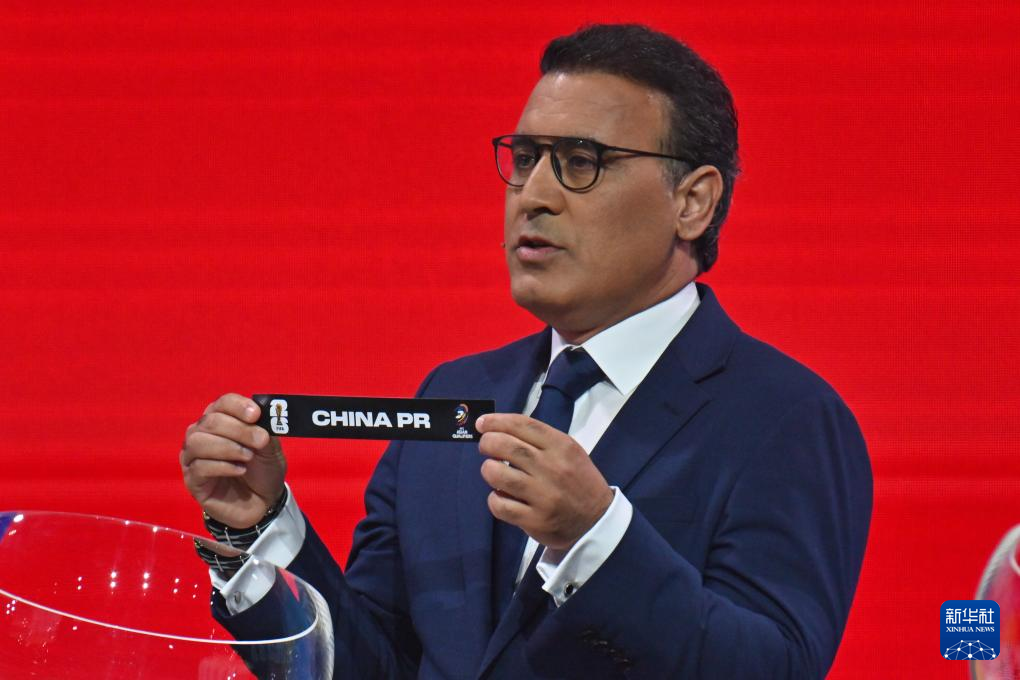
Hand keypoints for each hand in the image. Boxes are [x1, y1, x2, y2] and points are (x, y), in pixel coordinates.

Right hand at [179, 393, 286, 527]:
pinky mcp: (193, 480)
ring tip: (248, 457)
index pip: (223, 403)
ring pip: (198, 442)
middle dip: (238, 429)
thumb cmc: (263, 470)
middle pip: (210, 421)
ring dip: (227, 447)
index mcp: (222, 420)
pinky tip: (239, 470)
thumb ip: (264, 430)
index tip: (256, 414)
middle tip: (260, 441)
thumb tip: (260, 417)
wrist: (264, 503)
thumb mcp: (270, 448)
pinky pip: (199, 467)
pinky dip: (222, 466)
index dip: (238, 405)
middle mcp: (202, 434)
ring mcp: (193, 457)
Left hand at [476, 413, 613, 550]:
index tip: (482, 423)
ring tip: (493, 471)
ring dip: (488, 469)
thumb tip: (500, 429)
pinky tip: (501, 496)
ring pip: (498, 474)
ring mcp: (543, 495)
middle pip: (506, 446)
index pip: (523, 425)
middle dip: (487, 442)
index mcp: (562, 447)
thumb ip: (540, 440)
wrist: (597, 520)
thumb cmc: (578, 480)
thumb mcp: (569, 452)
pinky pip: (500, 505)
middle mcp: (552, 468)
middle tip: (485, 446)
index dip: (497, 421)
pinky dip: (494, 498)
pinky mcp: (535, 519)